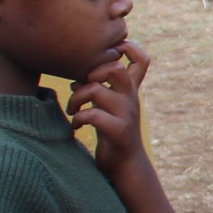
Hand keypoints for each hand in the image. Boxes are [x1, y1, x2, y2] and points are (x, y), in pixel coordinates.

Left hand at [67, 40, 150, 174]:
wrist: (126, 164)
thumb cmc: (112, 132)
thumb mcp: (107, 106)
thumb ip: (97, 88)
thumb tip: (76, 76)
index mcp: (131, 90)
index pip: (141, 60)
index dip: (127, 48)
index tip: (107, 57)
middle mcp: (132, 99)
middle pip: (116, 68)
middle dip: (92, 72)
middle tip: (82, 87)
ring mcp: (127, 114)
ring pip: (96, 90)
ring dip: (76, 98)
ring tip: (72, 109)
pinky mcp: (118, 131)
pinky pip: (92, 115)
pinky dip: (78, 118)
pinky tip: (76, 126)